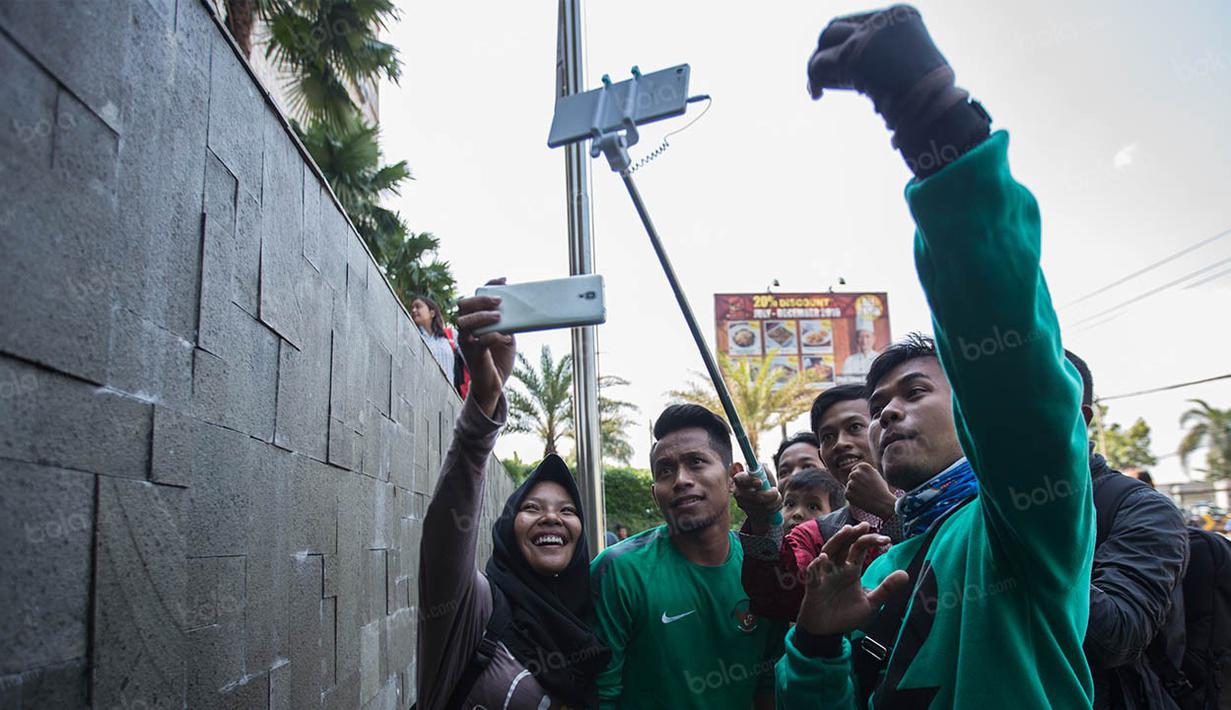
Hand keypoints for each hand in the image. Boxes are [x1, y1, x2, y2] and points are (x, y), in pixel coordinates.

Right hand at [456, 279, 514, 417]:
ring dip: (482, 316)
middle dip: (481, 300)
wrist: (494, 385)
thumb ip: (507, 323)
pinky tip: (504, 336)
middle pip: (463, 306)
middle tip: (499, 301)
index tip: (503, 280)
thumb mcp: (506, 336)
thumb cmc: (498, 359)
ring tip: (499, 316)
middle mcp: (466, 330)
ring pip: (464, 322)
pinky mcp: (474, 356)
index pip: (474, 298)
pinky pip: (479, 341)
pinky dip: (492, 335)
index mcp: (473, 322)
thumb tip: (520, 309)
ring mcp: (467, 343)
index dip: (487, 286)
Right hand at [733, 468, 781, 534]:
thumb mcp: (764, 474)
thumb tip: (763, 467)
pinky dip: (774, 508)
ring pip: (764, 506)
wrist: (761, 500)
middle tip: (775, 491)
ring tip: (777, 497)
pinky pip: (766, 512)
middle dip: (770, 495)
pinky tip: (774, 504)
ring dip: (775, 501)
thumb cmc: (763, 483)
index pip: (740, 479)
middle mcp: (738, 493)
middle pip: (756, 496)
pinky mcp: (751, 514)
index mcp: (740, 479)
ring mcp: (744, 505)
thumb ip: (764, 470)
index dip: (750, 480)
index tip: (760, 482)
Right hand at [796, 523, 908, 636]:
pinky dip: (817, 566)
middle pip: (843, 545)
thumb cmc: (846, 615)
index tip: (886, 539)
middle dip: (853, 534)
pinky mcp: (814, 587)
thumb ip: (886, 589)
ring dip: (837, 541)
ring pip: (828, 552)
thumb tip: (906, 573)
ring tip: (847, 531)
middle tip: (865, 525)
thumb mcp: (871, 603)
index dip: (871, 540)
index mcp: (851, 569)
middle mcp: (837, 568)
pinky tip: (823, 559)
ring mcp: (825, 576)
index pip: (860, 548)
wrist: (827, 633)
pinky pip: (813, 574)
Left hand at [806, 5, 964, 132]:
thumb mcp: (915, 66)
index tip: (843, 69)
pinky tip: (816, 95)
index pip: (860, 22)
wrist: (934, 106)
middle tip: (824, 76)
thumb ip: (890, 61)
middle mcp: (882, 19)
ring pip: (825, 41)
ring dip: (817, 65)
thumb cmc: (930, 96)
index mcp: (900, 15)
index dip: (846, 43)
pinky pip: (819, 64)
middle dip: (826, 51)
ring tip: (817, 89)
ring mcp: (866, 36)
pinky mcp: (851, 56)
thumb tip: (869, 83)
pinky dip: (813, 79)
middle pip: (838, 27)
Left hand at [845, 462, 896, 520]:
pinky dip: (853, 498)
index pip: (856, 469)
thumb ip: (866, 471)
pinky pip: (848, 494)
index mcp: (863, 467)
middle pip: (851, 476)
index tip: (865, 481)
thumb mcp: (876, 476)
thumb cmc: (882, 490)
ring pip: (849, 485)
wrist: (883, 503)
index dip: (860, 476)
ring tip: (865, 495)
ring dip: (854, 490)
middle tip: (865, 489)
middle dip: (856, 482)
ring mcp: (850, 484)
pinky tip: (862, 500)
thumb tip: (857, 469)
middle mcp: (855, 473)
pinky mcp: (848, 493)